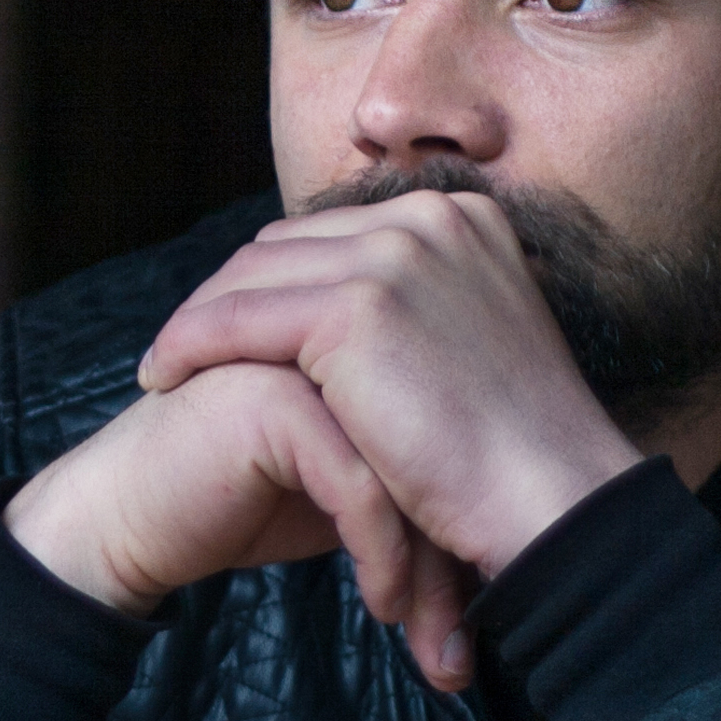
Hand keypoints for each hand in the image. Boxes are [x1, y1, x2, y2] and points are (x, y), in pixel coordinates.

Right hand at [6, 360, 479, 689]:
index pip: (451, 423)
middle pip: (438, 443)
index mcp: (365, 340)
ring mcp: (304, 358)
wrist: (129, 520)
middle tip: (462, 643)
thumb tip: (496, 522)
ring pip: (407, 465)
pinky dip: (381, 555)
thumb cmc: (233, 504)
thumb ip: (405, 469)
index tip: (481, 602)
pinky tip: (382, 606)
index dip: (470, 518)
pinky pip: (357, 483)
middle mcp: (340, 336)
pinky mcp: (271, 398)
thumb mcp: (342, 487)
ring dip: (427, 567)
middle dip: (456, 553)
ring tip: (433, 641)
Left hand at [137, 192, 641, 580]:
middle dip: (229, 294)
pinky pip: (237, 318)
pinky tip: (164, 378)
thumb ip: (421, 314)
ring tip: (166, 366)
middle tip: (184, 347)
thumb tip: (347, 328)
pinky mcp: (357, 310)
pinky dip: (190, 345)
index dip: (272, 281)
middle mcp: (432, 218)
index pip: (333, 234)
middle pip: (287, 244)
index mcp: (464, 219)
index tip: (231, 327)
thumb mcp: (472, 349)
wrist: (556, 502)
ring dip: (199, 320)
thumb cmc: (518, 457)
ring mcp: (397, 255)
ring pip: (253, 274)